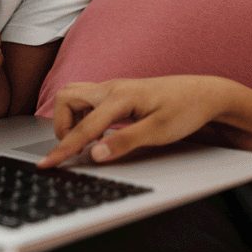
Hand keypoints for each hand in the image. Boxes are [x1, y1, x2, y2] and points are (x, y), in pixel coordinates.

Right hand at [38, 76, 229, 167]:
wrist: (206, 94)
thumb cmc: (186, 109)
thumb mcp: (159, 132)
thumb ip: (124, 142)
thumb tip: (95, 155)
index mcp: (120, 96)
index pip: (83, 127)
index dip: (62, 149)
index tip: (46, 164)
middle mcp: (114, 87)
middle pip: (67, 97)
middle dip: (62, 124)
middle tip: (77, 148)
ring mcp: (116, 87)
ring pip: (76, 95)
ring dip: (72, 118)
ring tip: (89, 141)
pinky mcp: (120, 92)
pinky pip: (89, 99)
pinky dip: (84, 115)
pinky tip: (101, 132)